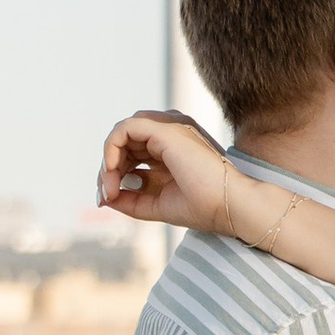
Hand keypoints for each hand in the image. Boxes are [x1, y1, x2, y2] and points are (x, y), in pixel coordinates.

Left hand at [100, 107, 239, 232]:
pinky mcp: (166, 128)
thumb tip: (103, 197)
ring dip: (108, 160)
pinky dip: (111, 149)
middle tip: (107, 195)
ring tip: (111, 187)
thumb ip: (130, 200)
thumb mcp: (156, 206)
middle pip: (124, 142)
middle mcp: (171, 134)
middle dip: (108, 169)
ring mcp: (170, 127)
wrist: (232, 206)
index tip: (109, 199)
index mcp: (173, 149)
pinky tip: (113, 171)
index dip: (114, 174)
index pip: (132, 152)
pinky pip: (124, 129)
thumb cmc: (205, 208)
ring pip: (122, 133)